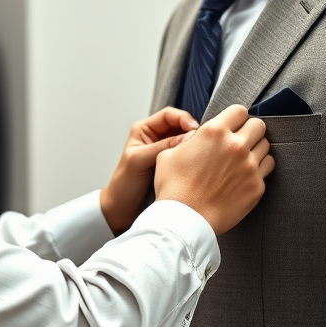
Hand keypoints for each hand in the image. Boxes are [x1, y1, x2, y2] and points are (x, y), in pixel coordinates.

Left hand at [100, 107, 198, 234]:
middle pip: (181, 126)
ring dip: (194, 144)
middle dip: (193, 131)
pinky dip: (194, 157)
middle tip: (203, 140)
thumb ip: (162, 147)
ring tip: (204, 151)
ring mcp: (165, 152)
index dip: (184, 119)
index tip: (195, 129)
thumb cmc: (123, 186)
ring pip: (185, 141)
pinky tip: (200, 162)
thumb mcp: (139, 161)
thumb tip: (188, 136)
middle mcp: (156, 138)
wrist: (121, 211)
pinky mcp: (172, 166)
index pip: (169, 115)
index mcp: (144, 130)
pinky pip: (186, 156)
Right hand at [154, 103, 273, 234]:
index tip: (232, 125)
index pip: (239, 111)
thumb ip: (188, 141)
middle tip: (241, 140)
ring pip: (266, 146)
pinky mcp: (257, 186)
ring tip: (243, 159)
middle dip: (250, 130)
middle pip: (259, 125)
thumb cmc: (173, 188)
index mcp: (214, 132)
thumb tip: (197, 138)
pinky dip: (259, 169)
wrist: (185, 220)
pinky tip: (246, 175)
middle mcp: (235, 145)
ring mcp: (249, 166)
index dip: (236, 117)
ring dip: (256, 149)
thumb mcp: (169, 154)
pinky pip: (267, 168)